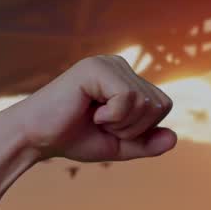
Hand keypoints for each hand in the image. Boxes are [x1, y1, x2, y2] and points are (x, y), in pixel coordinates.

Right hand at [2, 54, 176, 163]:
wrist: (36, 138)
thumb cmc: (73, 138)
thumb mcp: (119, 146)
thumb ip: (147, 143)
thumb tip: (174, 138)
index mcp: (127, 78)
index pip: (163, 105)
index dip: (142, 128)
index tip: (110, 127)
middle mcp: (120, 65)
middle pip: (159, 104)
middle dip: (133, 127)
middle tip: (101, 124)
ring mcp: (108, 63)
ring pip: (145, 102)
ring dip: (121, 123)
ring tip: (94, 118)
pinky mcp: (96, 67)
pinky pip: (128, 98)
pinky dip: (112, 116)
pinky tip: (90, 112)